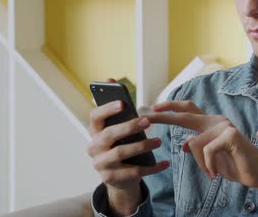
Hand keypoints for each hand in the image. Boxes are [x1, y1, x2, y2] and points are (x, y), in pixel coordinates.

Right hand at [87, 78, 169, 214]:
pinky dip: (151, 167)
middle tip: (148, 121)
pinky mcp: (110, 179)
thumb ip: (118, 109)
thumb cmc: (121, 144)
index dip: (107, 109)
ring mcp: (100, 164)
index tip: (123, 103)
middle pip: (109, 135)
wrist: (119, 177)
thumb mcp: (119, 128)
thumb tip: (111, 79)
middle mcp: (93, 147)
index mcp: (94, 131)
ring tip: (159, 141)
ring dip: (142, 146)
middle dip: (129, 127)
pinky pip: (133, 172)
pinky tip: (164, 163)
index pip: (94, 116)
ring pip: (120, 153)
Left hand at [147, 101, 257, 190]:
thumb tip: (183, 144)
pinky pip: (206, 151)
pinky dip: (209, 165)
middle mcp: (216, 121)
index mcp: (210, 124)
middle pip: (186, 114)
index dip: (171, 107)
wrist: (256, 173)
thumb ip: (197, 147)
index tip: (153, 108)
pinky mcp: (230, 135)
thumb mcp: (209, 158)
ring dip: (201, 164)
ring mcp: (224, 126)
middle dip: (164, 116)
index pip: (188, 110)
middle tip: (146, 116)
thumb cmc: (234, 164)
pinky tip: (217, 172)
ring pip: (195, 143)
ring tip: (212, 172)